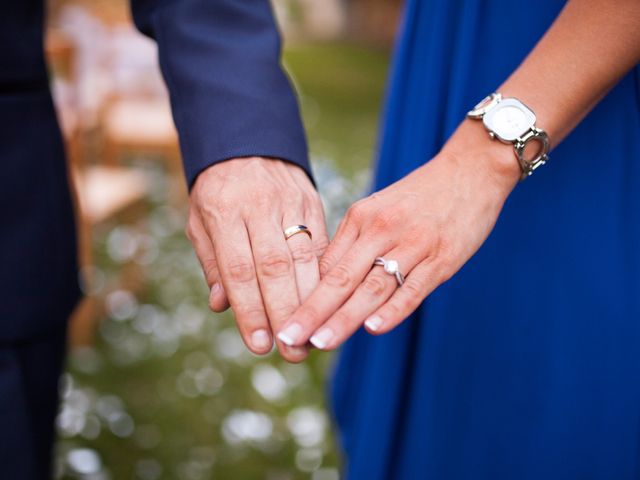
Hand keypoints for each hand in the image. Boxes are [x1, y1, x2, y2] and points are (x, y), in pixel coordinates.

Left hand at [186, 157, 328, 361]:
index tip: (259, 345)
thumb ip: (212, 262)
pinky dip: (324, 276)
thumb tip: (221, 305)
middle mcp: (259, 208)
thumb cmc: (217, 190)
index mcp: (224, 212)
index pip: (239, 269)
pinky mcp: (313, 202)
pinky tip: (328, 303)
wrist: (247, 142)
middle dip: (284, 314)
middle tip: (293, 352)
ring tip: (315, 336)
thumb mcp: (200, 221)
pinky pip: (322, 243)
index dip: (250, 311)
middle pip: (274, 268)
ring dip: (310, 301)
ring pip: (304, 258)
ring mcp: (290, 203)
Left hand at [276, 122, 520, 350]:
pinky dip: (394, 309)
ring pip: (373, 286)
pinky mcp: (442, 257)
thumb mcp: (379, 210)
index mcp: (361, 218)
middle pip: (342, 278)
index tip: (286, 324)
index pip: (326, 266)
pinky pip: (414, 286)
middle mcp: (381, 230)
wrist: (471, 170)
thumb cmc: (420, 197)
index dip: (305, 298)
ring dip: (345, 317)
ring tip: (321, 342)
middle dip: (313, 311)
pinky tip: (373, 328)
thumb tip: (327, 282)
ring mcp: (413, 244)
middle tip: (288, 339)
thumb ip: (355, 243)